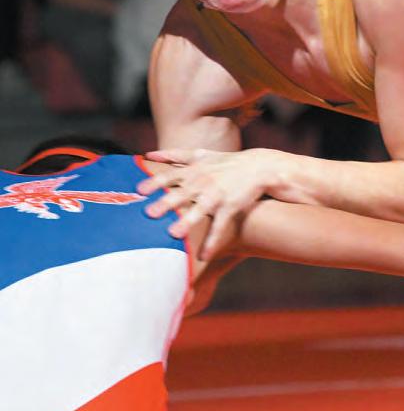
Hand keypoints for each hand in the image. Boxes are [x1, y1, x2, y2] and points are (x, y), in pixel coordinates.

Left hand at [138, 147, 275, 259]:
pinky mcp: (230, 207)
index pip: (171, 175)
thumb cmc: (225, 162)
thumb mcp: (200, 154)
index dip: (155, 182)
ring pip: (200, 209)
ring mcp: (217, 195)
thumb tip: (148, 155)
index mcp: (194, 170)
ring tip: (174, 234)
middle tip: (149, 213)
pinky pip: (220, 226)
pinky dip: (212, 242)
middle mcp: (203, 182)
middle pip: (182, 192)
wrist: (257, 167)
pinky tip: (203, 256)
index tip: (139, 190)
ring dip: (187, 221)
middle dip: (166, 202)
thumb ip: (174, 155)